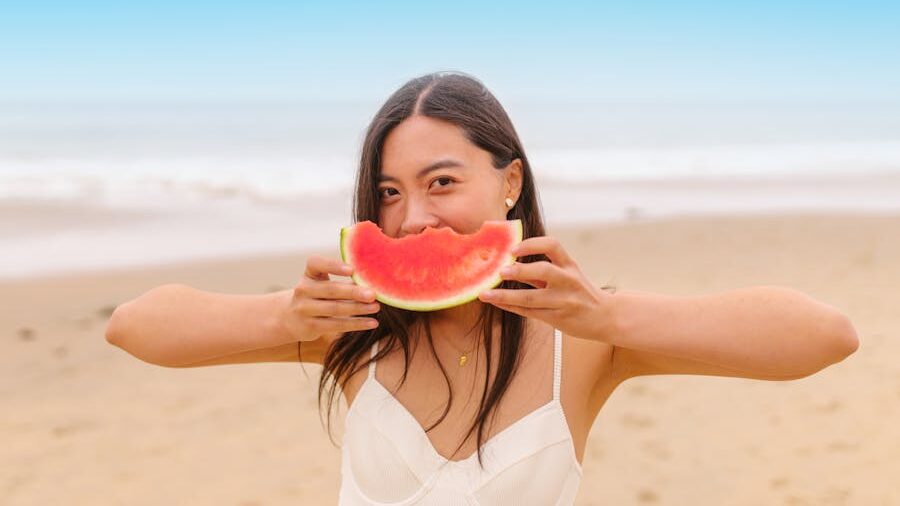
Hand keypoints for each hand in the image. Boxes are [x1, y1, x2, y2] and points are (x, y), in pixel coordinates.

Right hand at [282, 255, 380, 341]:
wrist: (290, 319)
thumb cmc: (316, 296)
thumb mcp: (322, 284)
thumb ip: (343, 281)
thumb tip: (373, 281)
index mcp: (309, 274)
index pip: (316, 263)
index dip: (333, 266)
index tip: (352, 269)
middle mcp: (303, 289)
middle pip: (330, 289)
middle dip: (353, 292)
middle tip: (373, 294)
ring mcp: (304, 309)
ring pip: (335, 309)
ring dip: (358, 308)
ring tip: (376, 307)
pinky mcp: (310, 326)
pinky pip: (336, 325)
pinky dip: (356, 324)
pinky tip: (372, 322)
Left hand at [477, 236, 613, 341]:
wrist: (606, 317)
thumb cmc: (582, 293)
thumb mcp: (570, 275)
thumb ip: (546, 269)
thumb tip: (512, 262)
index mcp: (570, 265)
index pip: (552, 246)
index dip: (531, 245)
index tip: (514, 248)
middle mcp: (568, 281)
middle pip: (543, 271)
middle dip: (520, 270)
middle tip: (500, 271)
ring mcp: (562, 301)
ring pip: (531, 298)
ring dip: (505, 296)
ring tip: (487, 294)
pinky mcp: (556, 318)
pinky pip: (529, 312)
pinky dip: (510, 307)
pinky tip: (497, 303)